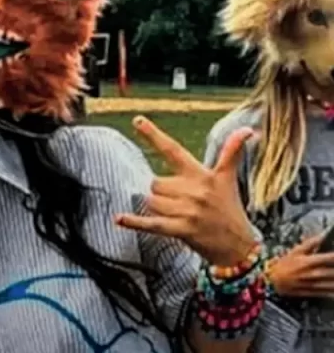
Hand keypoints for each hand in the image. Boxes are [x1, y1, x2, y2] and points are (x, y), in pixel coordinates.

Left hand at [115, 117, 256, 266]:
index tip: (137, 120)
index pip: (174, 150)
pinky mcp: (182, 229)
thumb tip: (248, 130)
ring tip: (179, 215)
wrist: (239, 246)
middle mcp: (194, 190)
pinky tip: (118, 219)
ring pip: (151, 202)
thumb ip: (231, 153)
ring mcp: (188, 210)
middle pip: (155, 183)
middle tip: (181, 202)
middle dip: (162, 192)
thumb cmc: (228, 209)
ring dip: (158, 209)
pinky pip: (151, 223)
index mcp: (201, 174)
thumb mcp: (227, 179)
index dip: (154, 135)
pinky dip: (134, 222)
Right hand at [268, 235, 333, 297]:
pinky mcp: (311, 292)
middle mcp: (310, 273)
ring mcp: (311, 284)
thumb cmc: (284, 265)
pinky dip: (331, 293)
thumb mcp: (295, 251)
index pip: (328, 258)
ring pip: (330, 284)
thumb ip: (310, 243)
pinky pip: (325, 293)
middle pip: (331, 272)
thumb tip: (322, 236)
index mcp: (307, 261)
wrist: (273, 281)